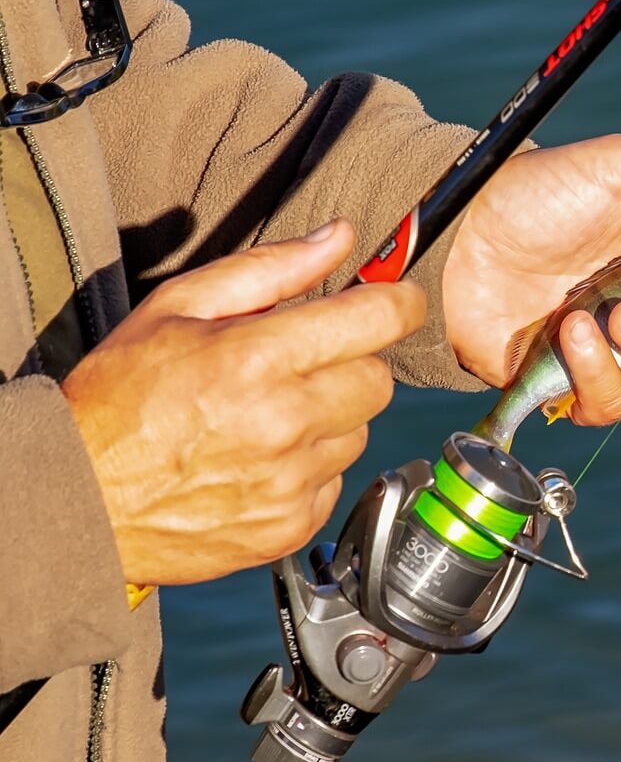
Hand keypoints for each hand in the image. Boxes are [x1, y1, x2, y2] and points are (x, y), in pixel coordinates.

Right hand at [62, 221, 423, 586]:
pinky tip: (261, 459)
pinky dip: (310, 467)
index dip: (399, 301)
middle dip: (351, 362)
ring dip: (330, 418)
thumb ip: (269, 268)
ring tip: (267, 416)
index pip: (377, 319)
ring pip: (359, 431)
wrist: (79, 495)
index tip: (398, 299)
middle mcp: (283, 422)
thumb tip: (339, 237)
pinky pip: (335, 479)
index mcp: (256, 358)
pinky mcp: (292, 524)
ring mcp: (290, 480)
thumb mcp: (178, 308)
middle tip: (300, 364)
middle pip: (378, 379)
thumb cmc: (119, 397)